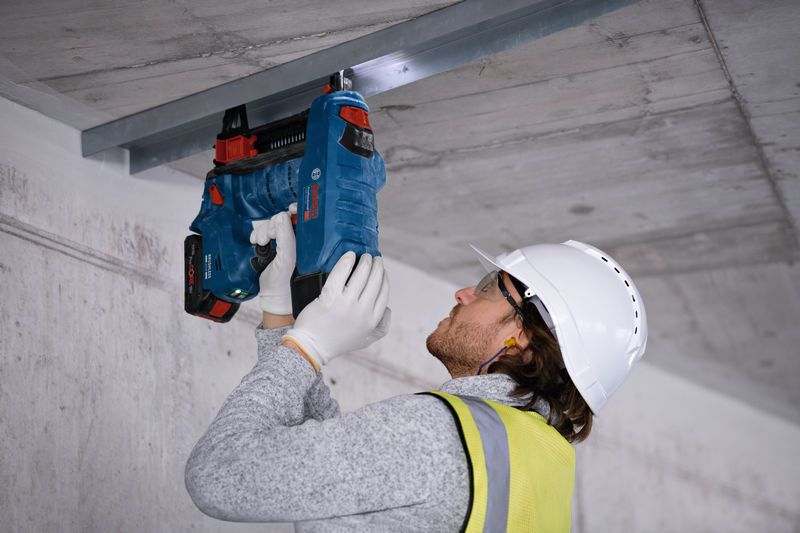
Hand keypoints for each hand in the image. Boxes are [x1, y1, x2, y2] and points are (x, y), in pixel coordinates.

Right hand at [250, 203, 296, 314]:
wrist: (275, 300)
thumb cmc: (287, 285)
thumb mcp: (287, 259)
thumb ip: (286, 237)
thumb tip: (283, 216)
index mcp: (309, 243)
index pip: (305, 219)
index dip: (297, 211)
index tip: (290, 210)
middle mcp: (298, 241)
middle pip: (285, 219)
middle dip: (273, 225)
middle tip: (268, 237)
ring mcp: (285, 243)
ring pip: (273, 225)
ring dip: (264, 231)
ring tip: (260, 242)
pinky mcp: (273, 247)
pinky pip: (265, 232)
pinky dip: (259, 234)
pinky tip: (256, 242)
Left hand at [283, 252, 390, 366]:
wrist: (312, 347)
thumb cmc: (337, 342)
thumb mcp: (365, 340)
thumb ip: (381, 327)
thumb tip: (388, 309)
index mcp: (372, 321)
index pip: (384, 293)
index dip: (384, 278)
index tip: (382, 271)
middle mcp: (362, 311)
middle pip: (375, 281)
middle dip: (377, 266)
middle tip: (374, 257)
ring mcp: (346, 304)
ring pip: (361, 275)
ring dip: (365, 262)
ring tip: (363, 255)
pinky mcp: (330, 297)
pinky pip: (341, 274)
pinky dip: (347, 262)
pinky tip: (350, 255)